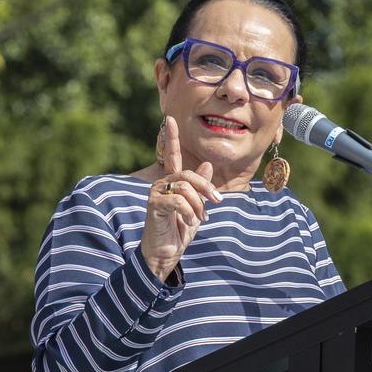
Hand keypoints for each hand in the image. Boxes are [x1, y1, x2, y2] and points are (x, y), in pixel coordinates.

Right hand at [140, 116, 221, 281]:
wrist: (165, 253)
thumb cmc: (179, 231)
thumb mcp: (196, 208)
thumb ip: (200, 188)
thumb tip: (207, 165)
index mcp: (172, 183)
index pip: (172, 156)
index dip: (172, 138)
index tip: (170, 118)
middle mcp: (162, 184)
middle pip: (187, 174)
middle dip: (206, 187)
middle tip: (217, 201)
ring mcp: (156, 193)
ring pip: (185, 187)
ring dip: (198, 204)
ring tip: (200, 218)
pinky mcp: (154, 205)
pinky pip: (177, 200)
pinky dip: (189, 211)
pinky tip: (189, 222)